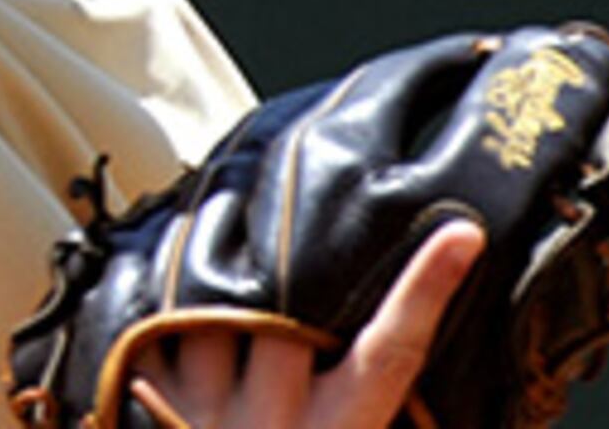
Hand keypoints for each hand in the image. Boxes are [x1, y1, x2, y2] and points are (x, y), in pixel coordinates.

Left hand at [123, 223, 483, 428]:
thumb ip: (364, 397)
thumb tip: (397, 340)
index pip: (393, 354)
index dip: (426, 291)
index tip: (459, 235)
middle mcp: (274, 426)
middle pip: (288, 319)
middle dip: (287, 261)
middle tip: (290, 202)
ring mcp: (206, 418)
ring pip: (209, 313)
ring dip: (211, 267)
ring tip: (221, 212)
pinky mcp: (152, 411)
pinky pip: (149, 332)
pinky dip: (156, 298)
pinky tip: (165, 266)